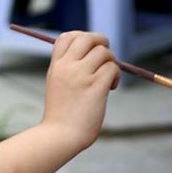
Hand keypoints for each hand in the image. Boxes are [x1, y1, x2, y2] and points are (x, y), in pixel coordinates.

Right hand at [41, 31, 118, 150]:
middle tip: (105, 59)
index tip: (88, 51)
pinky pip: (113, 68)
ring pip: (104, 53)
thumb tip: (92, 55)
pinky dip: (115, 76)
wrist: (59, 136)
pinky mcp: (96, 87)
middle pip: (88, 38)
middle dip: (101, 43)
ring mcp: (81, 76)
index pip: (67, 36)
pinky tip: (110, 88)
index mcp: (56, 66)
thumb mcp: (56, 84)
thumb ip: (68, 69)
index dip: (81, 37)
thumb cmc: (60, 115)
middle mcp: (67, 67)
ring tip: (107, 79)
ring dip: (111, 63)